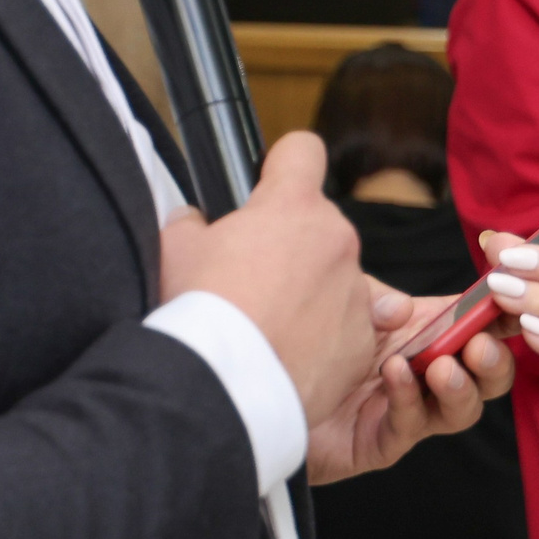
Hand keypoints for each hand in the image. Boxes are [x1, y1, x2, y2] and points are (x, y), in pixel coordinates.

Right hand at [159, 132, 377, 426]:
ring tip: (270, 329)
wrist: (228, 387)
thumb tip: (196, 223)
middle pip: (320, 227)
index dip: (284, 166)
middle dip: (293, 247)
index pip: (304, 151)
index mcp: (293, 206)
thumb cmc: (201, 312)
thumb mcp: (175, 250)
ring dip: (310, 295)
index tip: (270, 186)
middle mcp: (337, 241)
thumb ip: (192, 224)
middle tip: (254, 282)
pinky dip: (325, 340)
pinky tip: (289, 356)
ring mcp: (356, 292)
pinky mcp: (363, 342)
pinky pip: (347, 329)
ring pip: (336, 280)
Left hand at [307, 284, 513, 484]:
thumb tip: (402, 307)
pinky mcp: (382, 443)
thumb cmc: (300, 341)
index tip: (519, 302)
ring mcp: (409, 411)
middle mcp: (426, 374)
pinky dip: (407, 397)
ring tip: (443, 368)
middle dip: (495, 362)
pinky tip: (395, 374)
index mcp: (426, 333)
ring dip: (459, 387)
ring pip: (461, 410)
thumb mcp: (341, 303)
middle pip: (488, 376)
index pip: (480, 324)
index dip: (505, 316)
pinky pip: (409, 425)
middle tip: (480, 348)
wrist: (258, 393)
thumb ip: (374, 299)